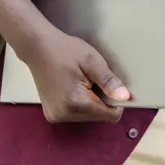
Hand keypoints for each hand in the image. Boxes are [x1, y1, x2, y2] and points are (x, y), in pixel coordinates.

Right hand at [14, 27, 131, 123]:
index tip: (112, 87)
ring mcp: (55, 116)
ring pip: (89, 116)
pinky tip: (74, 87)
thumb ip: (109, 82)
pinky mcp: (52, 113)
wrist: (38, 48)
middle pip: (99, 117)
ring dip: (92, 102)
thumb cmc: (65, 51)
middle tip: (93, 81)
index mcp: (75, 104)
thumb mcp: (93, 62)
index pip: (109, 116)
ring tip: (82, 82)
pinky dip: (81, 103)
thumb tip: (125, 97)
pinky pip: (77, 113)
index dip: (117, 102)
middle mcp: (63, 115)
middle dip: (102, 100)